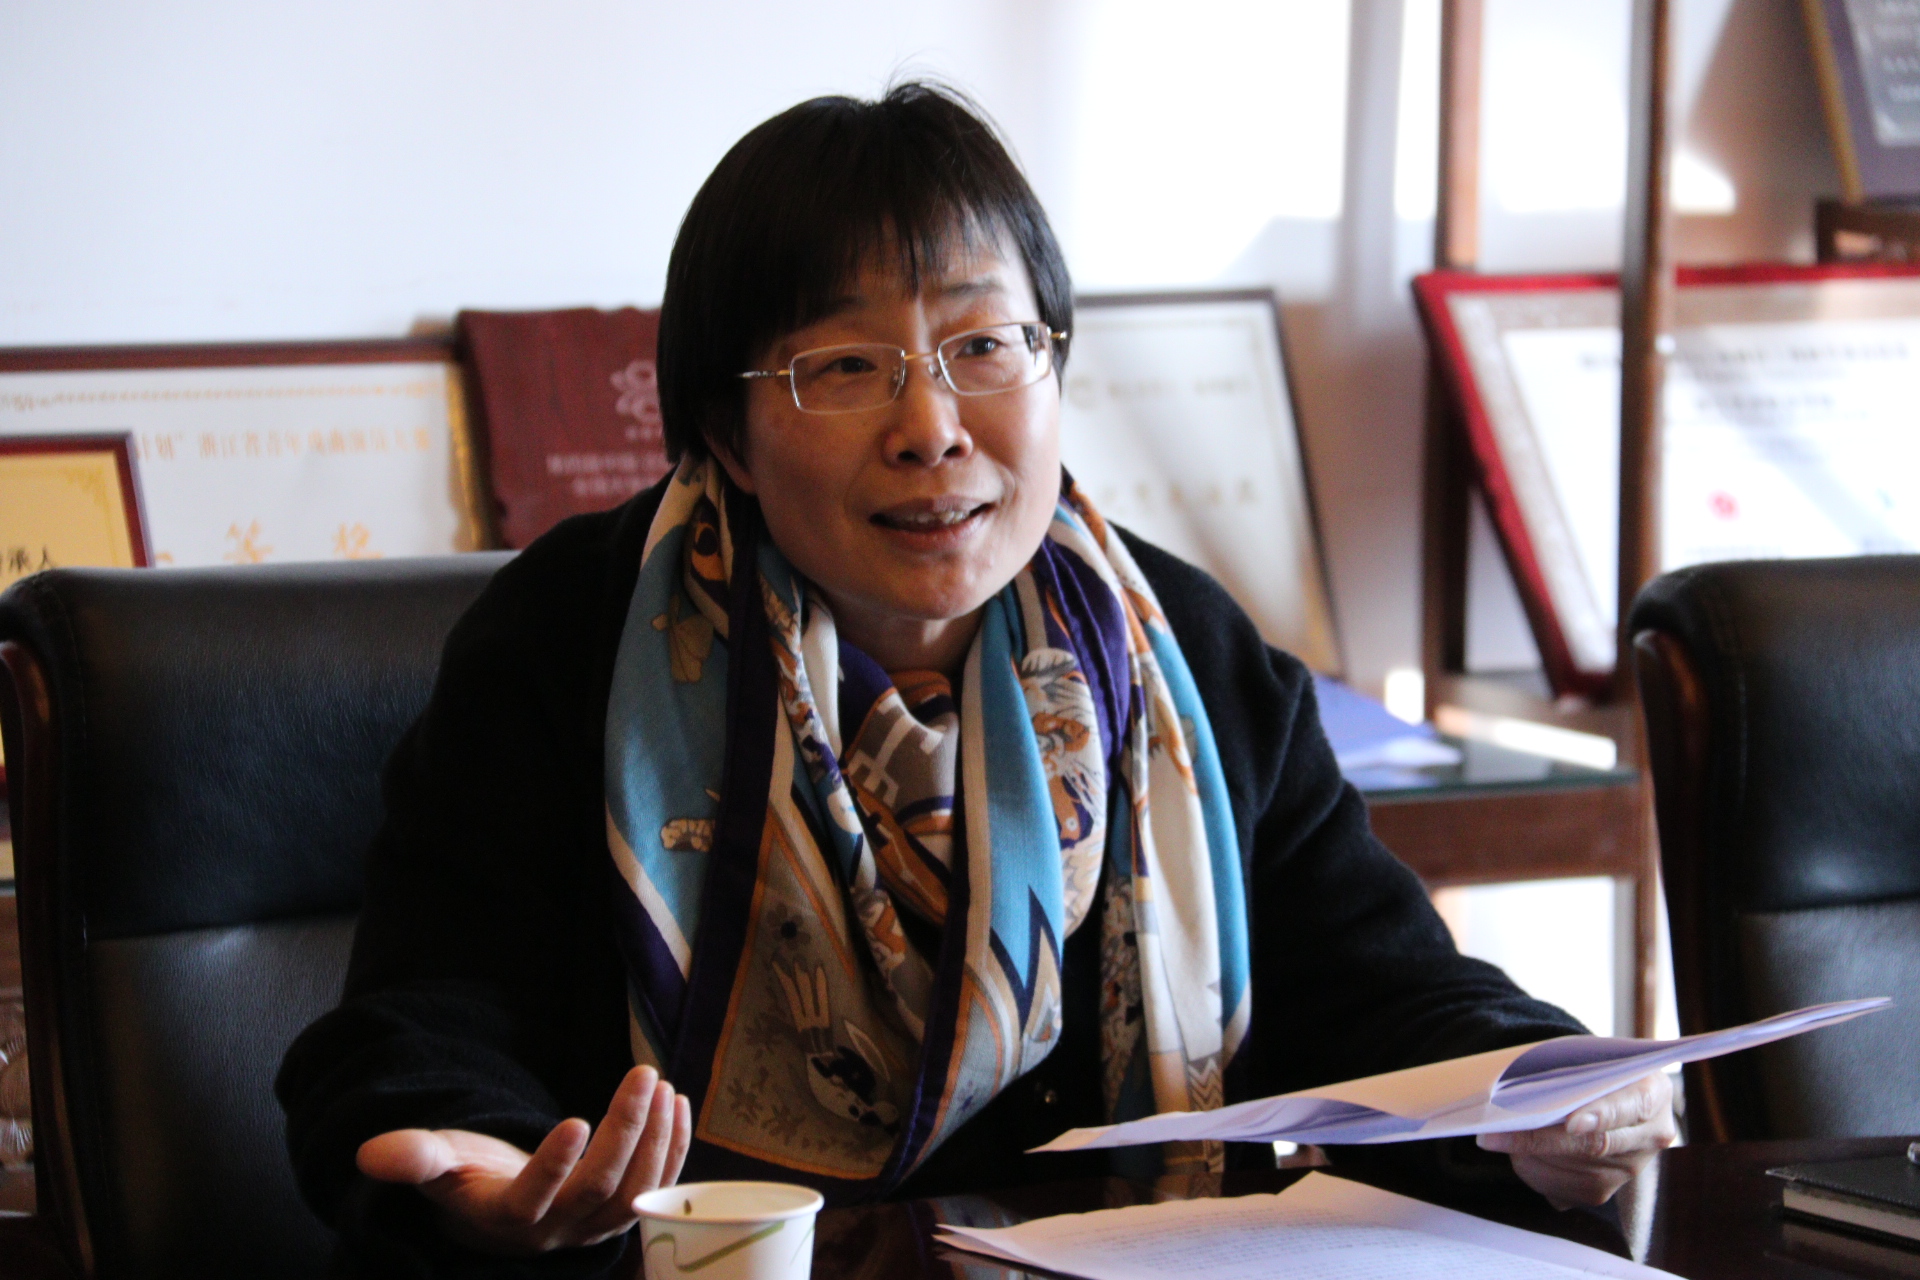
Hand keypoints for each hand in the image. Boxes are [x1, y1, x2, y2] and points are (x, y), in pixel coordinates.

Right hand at [356, 1065, 692, 1254]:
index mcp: (508, 1218)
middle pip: (599, 1188)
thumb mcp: (438, 1164)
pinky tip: (678, 1104)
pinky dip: (673, 1148)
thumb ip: (413, 1158)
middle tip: (643, 1077)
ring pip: (637, 1191)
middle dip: (625, 1132)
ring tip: (662, 1086)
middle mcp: (558, 1229)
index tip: (573, 1118)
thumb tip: (370, 1154)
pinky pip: (658, 1186)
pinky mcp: (622, 1214)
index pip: (534, 1199)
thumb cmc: (466, 1179)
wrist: (499, 1213)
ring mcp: (595, 1227)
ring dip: (657, 1138)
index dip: (554, 1165)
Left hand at [1477, 1071, 1676, 1208]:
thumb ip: (1570, 1072)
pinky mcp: (1606, 1192)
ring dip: (1530, 1158)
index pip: (1631, 1106)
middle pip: (1595, 1146)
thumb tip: (1521, 1090)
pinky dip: (1534, 1173)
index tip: (1571, 1123)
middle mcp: (1650, 1136)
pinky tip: (1516, 1154)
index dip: (1601, 1115)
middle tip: (1494, 1135)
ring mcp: (1631, 1169)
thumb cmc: (1589, 1068)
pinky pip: (1565, 1191)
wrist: (1602, 1093)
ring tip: (1497, 1139)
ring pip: (1575, 1173)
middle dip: (1540, 1140)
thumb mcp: (1587, 1057)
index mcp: (1653, 1092)